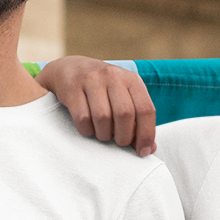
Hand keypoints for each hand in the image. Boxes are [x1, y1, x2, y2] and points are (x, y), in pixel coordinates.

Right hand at [37, 57, 156, 155]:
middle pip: (124, 114)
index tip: (142, 151)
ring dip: (104, 134)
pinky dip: (87, 130)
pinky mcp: (72, 88)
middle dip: (123, 136)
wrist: (71, 69)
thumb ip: (138, 122)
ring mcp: (91, 80)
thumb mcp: (124, 98)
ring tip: (103, 133)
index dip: (146, 134)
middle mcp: (113, 76)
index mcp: (132, 79)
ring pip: (103, 118)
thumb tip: (149, 148)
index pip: (146, 109)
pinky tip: (89, 127)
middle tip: (119, 141)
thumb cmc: (104, 90)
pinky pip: (82, 118)